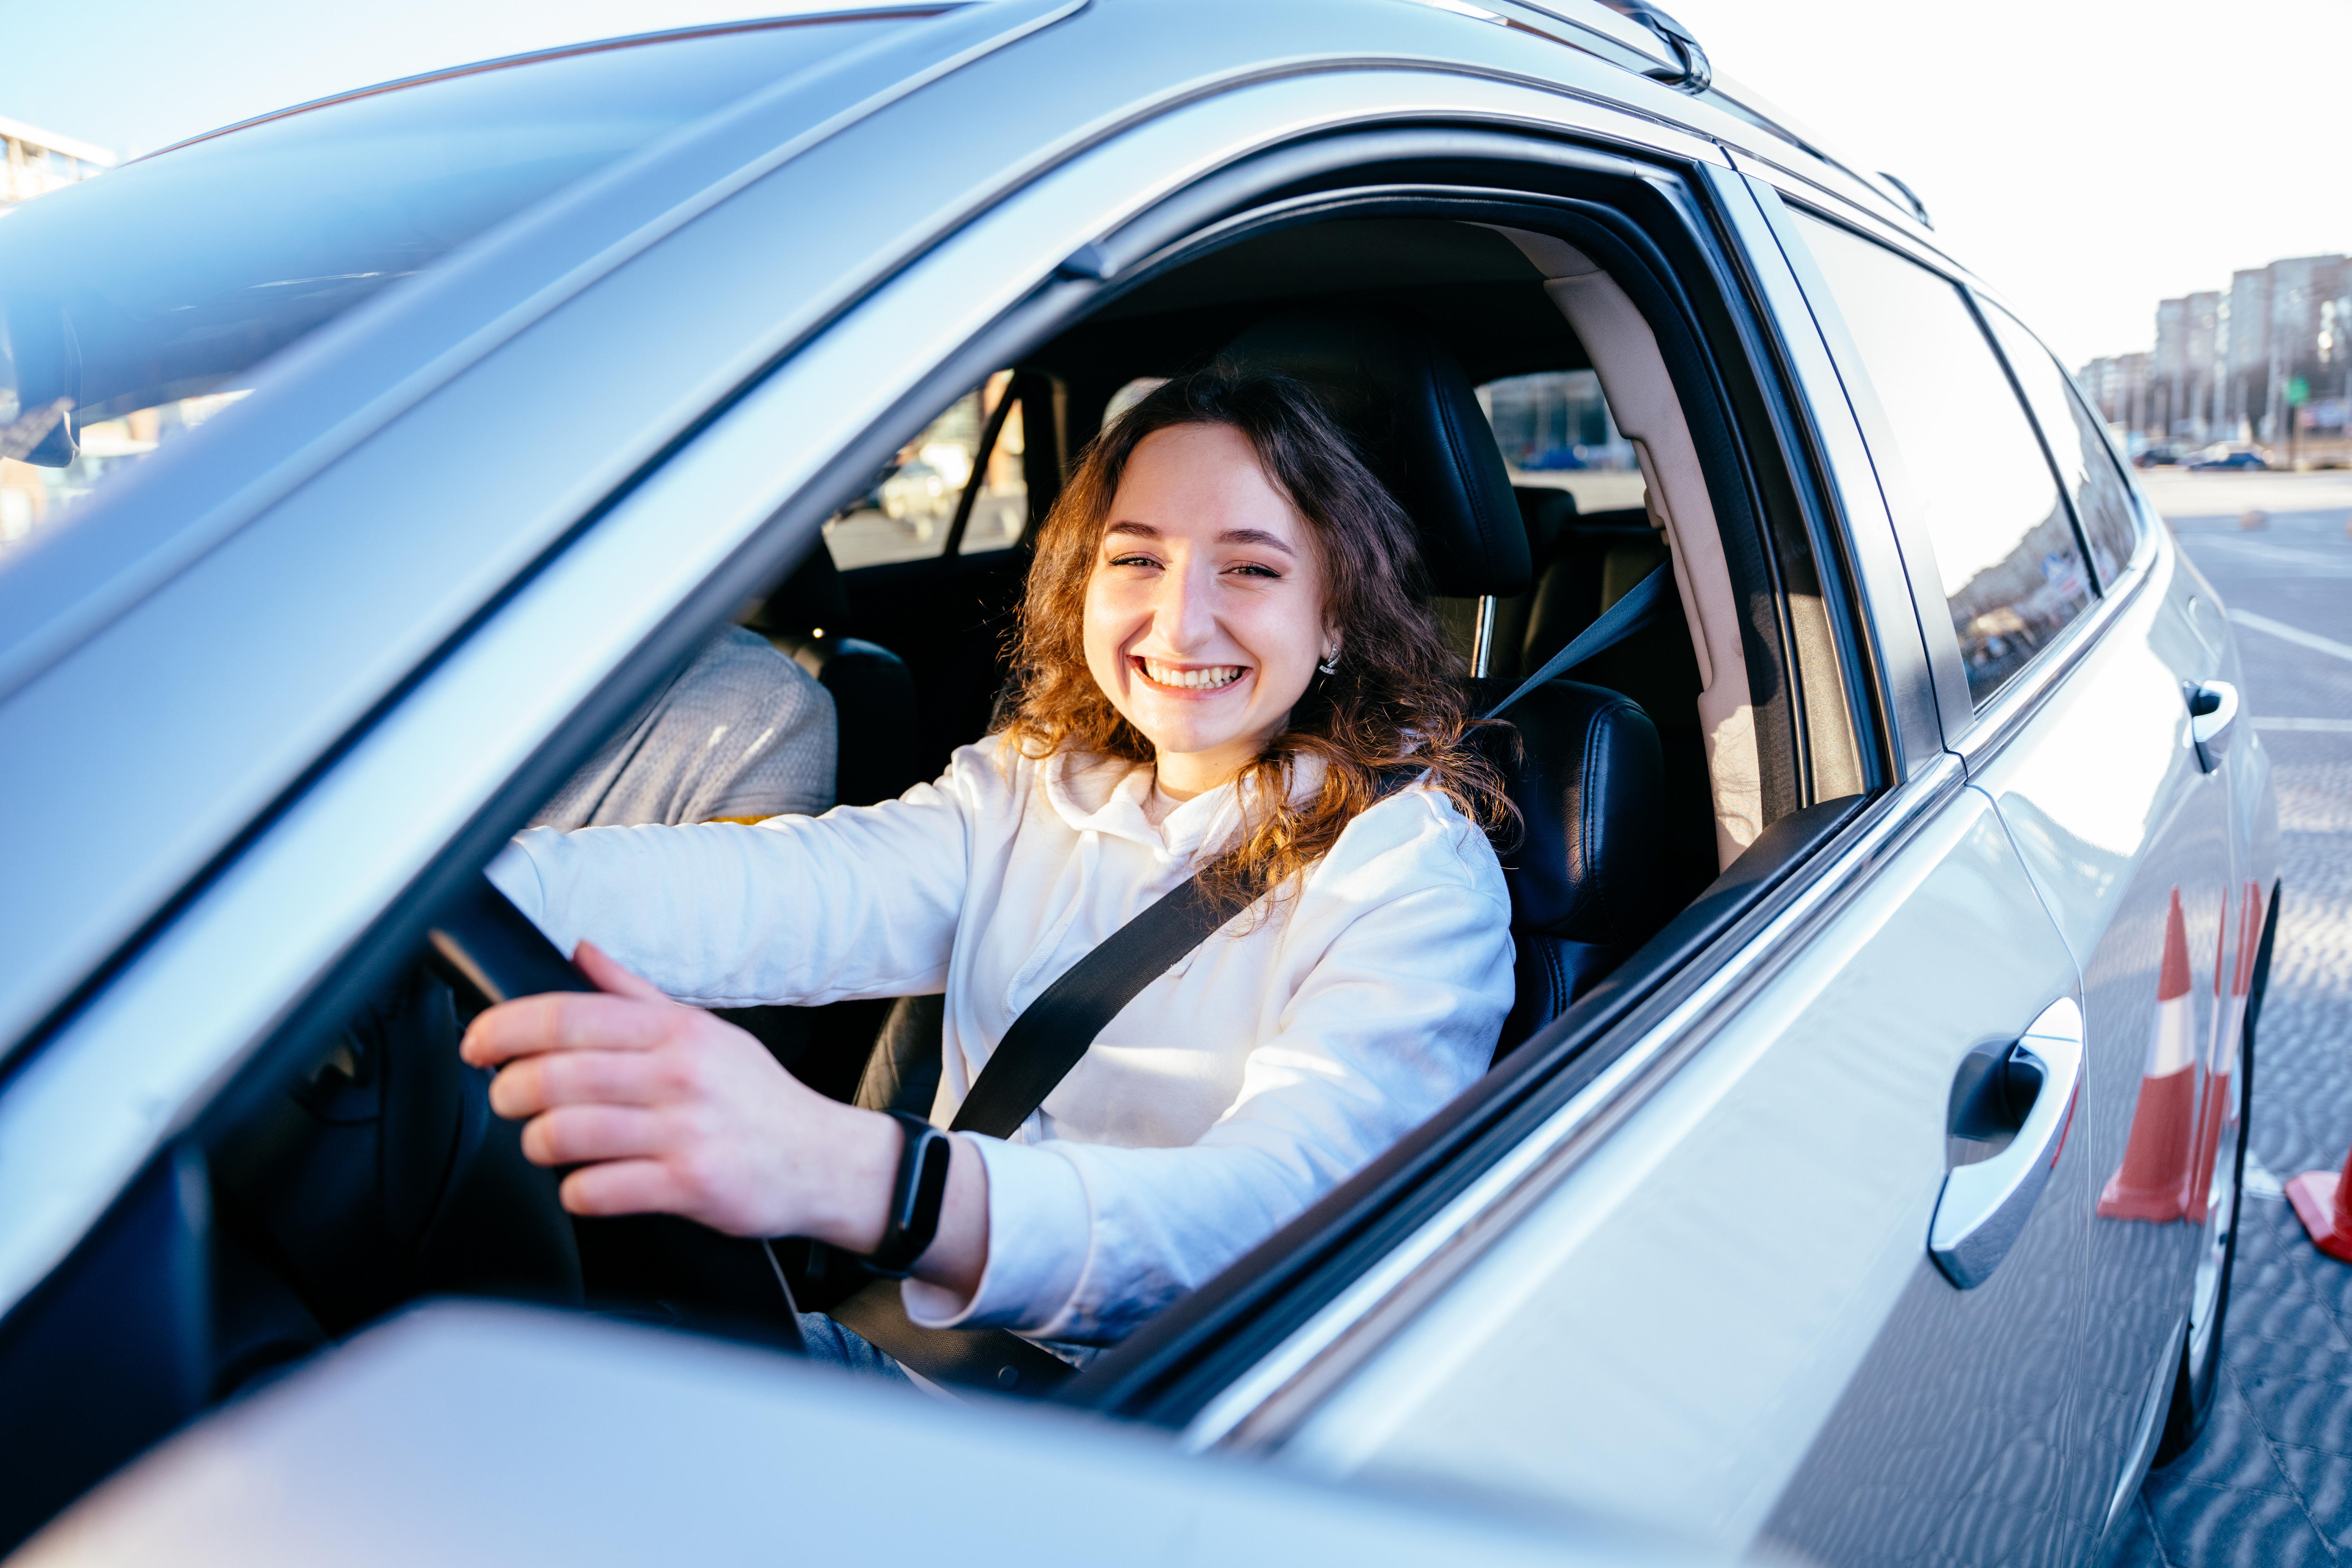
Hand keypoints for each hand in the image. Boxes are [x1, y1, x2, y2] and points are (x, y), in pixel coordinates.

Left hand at [458, 941, 893, 1239]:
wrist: (824, 1160)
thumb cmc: (757, 1098)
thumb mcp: (704, 1031)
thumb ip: (634, 994)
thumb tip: (580, 951)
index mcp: (676, 1031)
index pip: (569, 1016)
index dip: (506, 1027)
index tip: (477, 1043)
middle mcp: (680, 1075)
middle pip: (556, 1075)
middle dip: (509, 1090)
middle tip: (507, 1099)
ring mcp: (685, 1131)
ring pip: (567, 1133)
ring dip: (535, 1142)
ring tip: (542, 1142)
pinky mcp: (690, 1186)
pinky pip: (599, 1190)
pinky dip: (575, 1191)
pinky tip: (584, 1184)